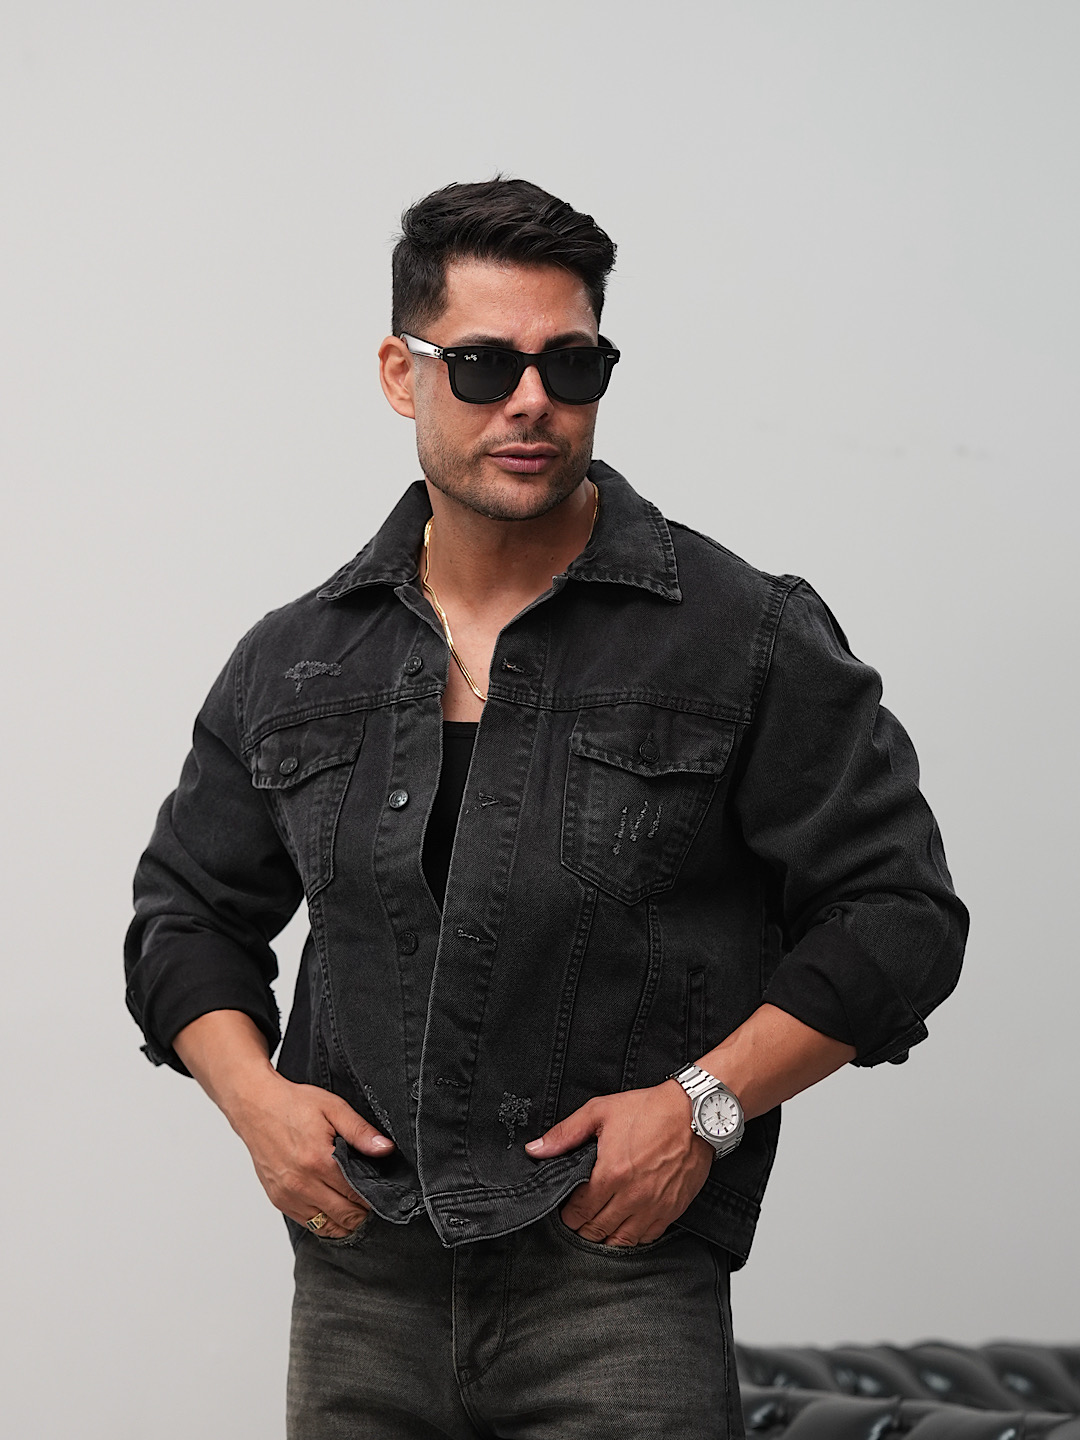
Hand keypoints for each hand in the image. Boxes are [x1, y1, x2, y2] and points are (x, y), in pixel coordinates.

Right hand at [228, 1069, 393, 1237]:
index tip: (381, 1194)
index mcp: (318, 1161)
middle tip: (371, 1205)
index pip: (356, 1195)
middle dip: (362, 1214)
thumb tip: (385, 1149)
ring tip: (354, 1209)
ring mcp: (288, 1195)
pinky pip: (307, 1223)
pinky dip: (323, 1221)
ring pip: (326, 1226)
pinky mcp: (278, 1199)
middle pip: (343, 1216)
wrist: (255, 1107)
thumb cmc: (292, 1105)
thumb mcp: (333, 1108)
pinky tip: (332, 1210)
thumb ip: (360, 1132)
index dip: (373, 1197)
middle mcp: (301, 1183)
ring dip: (343, 1222)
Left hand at [524, 1080, 712, 1245]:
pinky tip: (623, 1227)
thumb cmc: (649, 1110)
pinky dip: (631, 1237)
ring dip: (604, 1238)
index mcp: (611, 1174)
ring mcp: (653, 1207)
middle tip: (577, 1219)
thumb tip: (536, 1149)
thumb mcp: (600, 1111)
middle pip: (596, 1231)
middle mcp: (632, 1197)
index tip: (565, 1209)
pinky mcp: (671, 1211)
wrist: (696, 1114)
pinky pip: (646, 1238)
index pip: (578, 1212)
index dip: (566, 1214)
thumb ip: (565, 1133)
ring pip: (620, 1241)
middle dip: (581, 1228)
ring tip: (597, 1227)